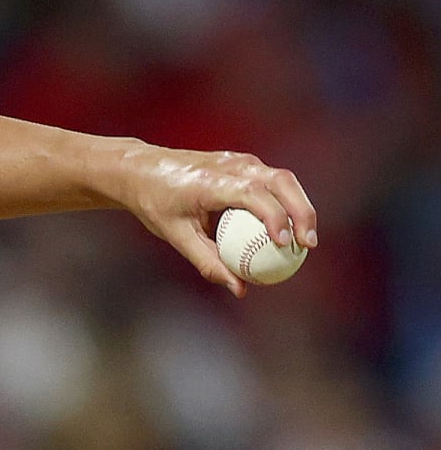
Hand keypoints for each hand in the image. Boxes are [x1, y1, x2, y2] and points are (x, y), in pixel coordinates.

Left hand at [115, 143, 317, 296]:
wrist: (141, 170)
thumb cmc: (156, 204)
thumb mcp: (176, 236)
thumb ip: (208, 262)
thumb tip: (240, 289)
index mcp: (210, 180)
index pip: (253, 193)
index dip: (274, 216)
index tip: (284, 244)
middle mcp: (230, 164)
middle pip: (280, 181)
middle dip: (302, 211)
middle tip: (308, 244)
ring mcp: (239, 159)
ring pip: (282, 179)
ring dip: (300, 206)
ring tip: (306, 240)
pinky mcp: (243, 162)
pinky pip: (273, 181)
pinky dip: (287, 202)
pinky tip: (291, 229)